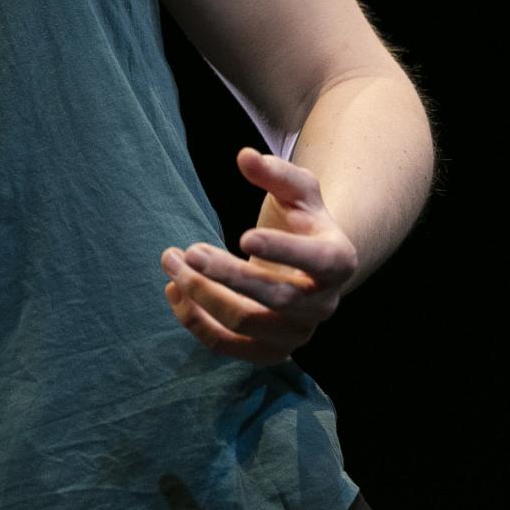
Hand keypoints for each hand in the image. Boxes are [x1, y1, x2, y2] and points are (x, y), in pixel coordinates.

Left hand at [160, 147, 360, 364]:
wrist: (309, 267)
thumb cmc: (302, 221)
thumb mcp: (297, 191)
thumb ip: (275, 172)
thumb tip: (245, 156)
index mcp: (339, 261)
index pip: (316, 260)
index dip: (282, 250)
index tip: (242, 234)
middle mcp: (323, 304)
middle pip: (274, 297)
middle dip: (226, 275)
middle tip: (186, 252)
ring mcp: (298, 333)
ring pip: (246, 324)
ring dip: (202, 296)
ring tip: (171, 262)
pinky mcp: (270, 352)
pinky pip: (229, 347)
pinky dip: (197, 322)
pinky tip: (174, 292)